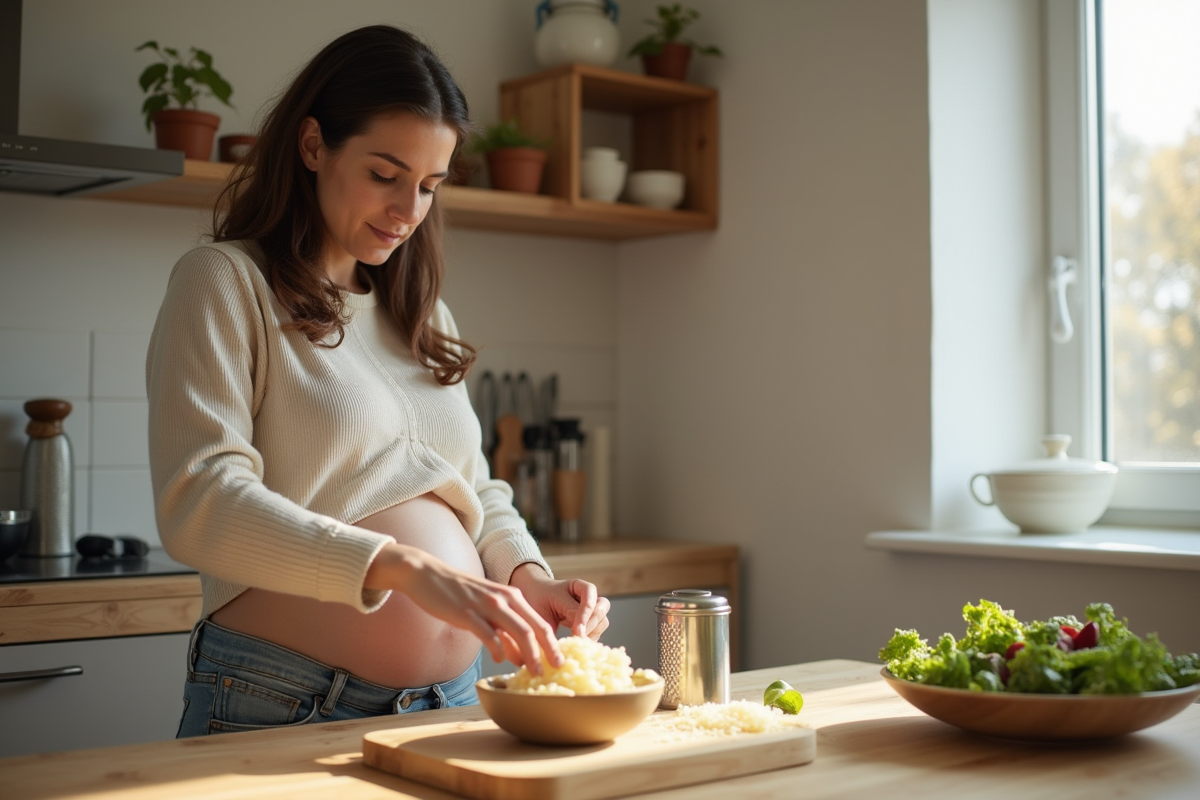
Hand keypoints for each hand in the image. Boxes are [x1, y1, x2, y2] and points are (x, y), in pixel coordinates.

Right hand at [364, 543, 563, 673]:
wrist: (428, 574)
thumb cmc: (458, 594)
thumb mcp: (487, 608)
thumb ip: (504, 630)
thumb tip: (519, 657)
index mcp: (512, 597)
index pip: (539, 622)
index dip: (552, 644)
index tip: (560, 662)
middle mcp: (504, 599)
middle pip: (534, 628)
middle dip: (548, 651)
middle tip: (556, 670)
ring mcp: (486, 605)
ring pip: (518, 631)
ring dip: (529, 654)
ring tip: (533, 671)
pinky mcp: (467, 613)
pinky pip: (489, 634)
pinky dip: (498, 649)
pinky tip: (500, 659)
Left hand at [508, 563, 611, 640]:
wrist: (535, 599)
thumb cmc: (538, 600)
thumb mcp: (546, 605)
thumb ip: (562, 615)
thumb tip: (575, 634)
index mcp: (579, 586)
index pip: (589, 601)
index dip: (584, 617)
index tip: (576, 632)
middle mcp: (589, 596)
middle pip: (603, 607)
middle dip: (592, 624)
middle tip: (578, 637)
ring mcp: (592, 610)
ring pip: (603, 621)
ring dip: (592, 633)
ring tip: (575, 643)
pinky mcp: (591, 623)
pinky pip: (597, 633)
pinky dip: (589, 640)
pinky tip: (575, 645)